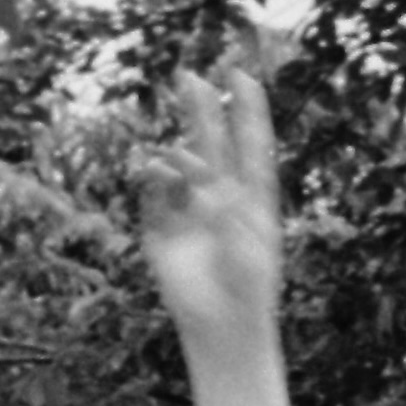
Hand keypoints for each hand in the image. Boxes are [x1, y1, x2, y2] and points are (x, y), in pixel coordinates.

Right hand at [141, 66, 284, 353]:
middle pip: (211, 145)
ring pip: (178, 166)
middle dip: (201, 111)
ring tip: (172, 163)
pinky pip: (154, 191)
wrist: (222, 329)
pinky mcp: (163, 228)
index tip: (242, 76)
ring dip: (176, 158)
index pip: (252, 146)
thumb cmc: (248, 293)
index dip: (247, 111)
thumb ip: (230, 211)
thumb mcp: (247, 248)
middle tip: (189, 76)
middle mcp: (221, 199)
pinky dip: (153, 176)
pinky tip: (154, 171)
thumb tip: (207, 181)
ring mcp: (191, 212)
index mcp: (252, 199)